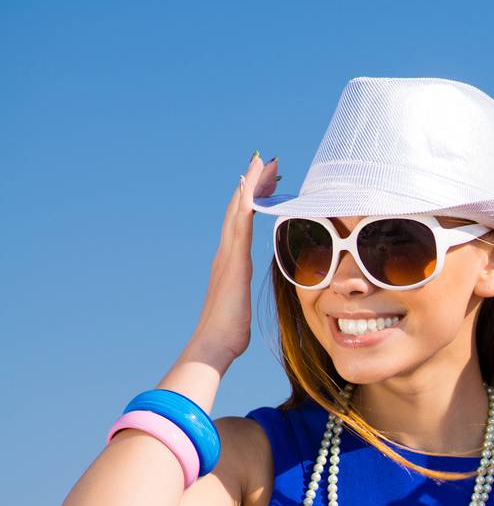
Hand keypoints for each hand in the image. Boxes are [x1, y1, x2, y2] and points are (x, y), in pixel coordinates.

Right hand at [187, 153, 280, 364]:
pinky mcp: (233, 262)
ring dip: (250, 185)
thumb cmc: (227, 334)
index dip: (251, 201)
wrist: (213, 344)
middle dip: (252, 184)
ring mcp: (227, 256)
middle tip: (266, 161)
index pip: (242, 224)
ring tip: (263, 162)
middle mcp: (225, 254)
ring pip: (238, 211)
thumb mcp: (239, 309)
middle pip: (239, 210)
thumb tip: (238, 307)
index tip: (264, 181)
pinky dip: (244, 203)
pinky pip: (239, 225)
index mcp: (230, 264)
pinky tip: (249, 185)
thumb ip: (238, 299)